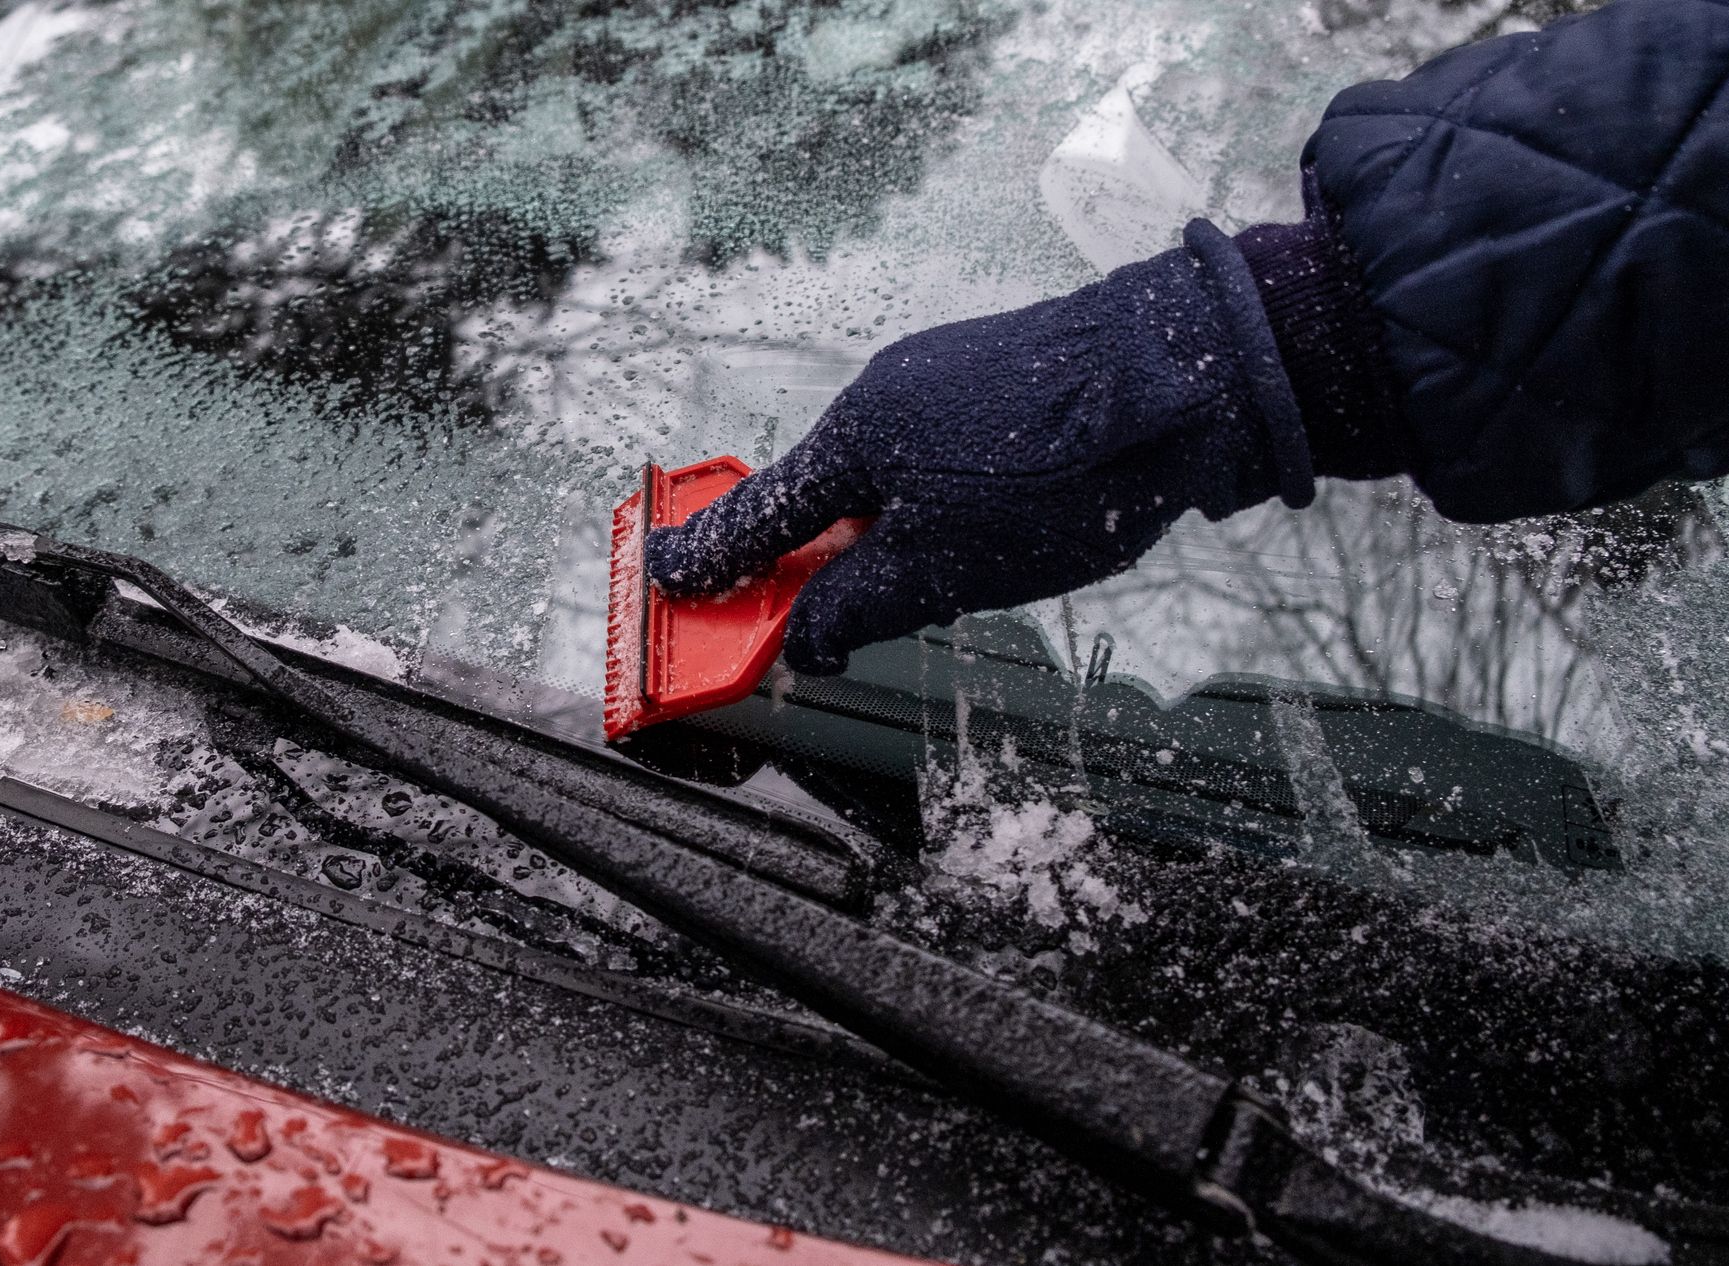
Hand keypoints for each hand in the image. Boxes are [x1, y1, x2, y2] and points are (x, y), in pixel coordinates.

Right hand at [645, 224, 1314, 674]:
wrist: (1187, 375)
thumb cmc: (1058, 471)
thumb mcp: (942, 571)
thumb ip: (857, 608)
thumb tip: (803, 639)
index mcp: (853, 438)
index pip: (758, 516)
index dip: (709, 561)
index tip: (660, 578)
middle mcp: (885, 393)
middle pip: (822, 496)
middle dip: (808, 560)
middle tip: (798, 618)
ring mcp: (944, 376)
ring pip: (886, 478)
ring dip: (883, 537)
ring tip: (928, 587)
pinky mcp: (1001, 376)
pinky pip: (936, 453)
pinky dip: (931, 503)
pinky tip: (986, 532)